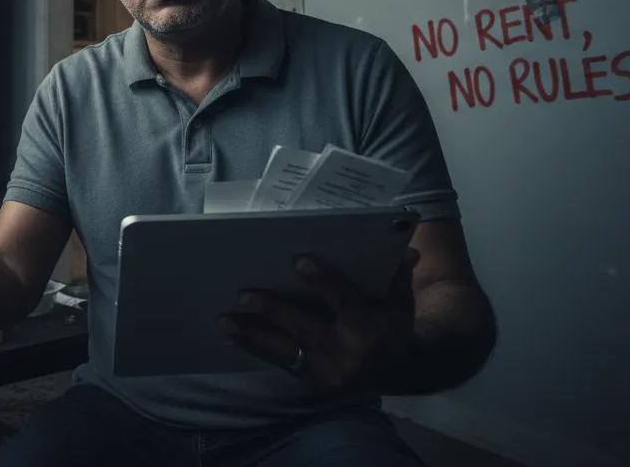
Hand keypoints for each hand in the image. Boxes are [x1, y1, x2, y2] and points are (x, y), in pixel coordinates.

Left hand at [219, 248, 419, 390]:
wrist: (399, 372)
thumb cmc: (392, 324)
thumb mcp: (401, 300)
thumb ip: (398, 274)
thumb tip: (404, 248)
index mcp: (371, 326)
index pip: (344, 300)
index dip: (323, 281)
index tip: (299, 260)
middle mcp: (348, 352)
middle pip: (305, 328)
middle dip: (274, 311)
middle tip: (244, 294)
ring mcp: (329, 371)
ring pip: (286, 350)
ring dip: (253, 335)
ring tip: (224, 321)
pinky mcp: (314, 382)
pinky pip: (281, 364)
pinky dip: (256, 350)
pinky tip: (234, 337)